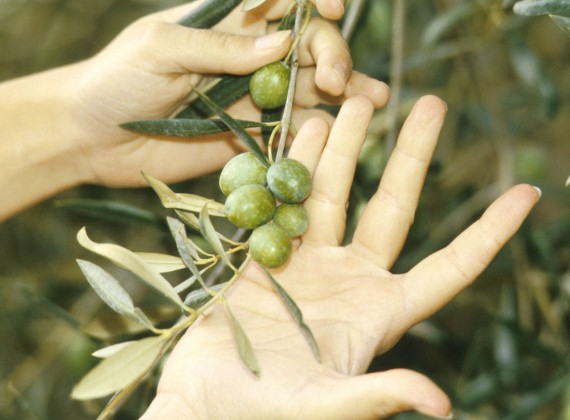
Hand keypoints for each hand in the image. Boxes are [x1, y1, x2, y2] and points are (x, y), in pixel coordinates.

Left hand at [69, 1, 387, 186]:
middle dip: (331, 56)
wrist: (91, 138)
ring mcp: (250, 99)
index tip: (333, 6)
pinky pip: (288, 133)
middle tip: (338, 81)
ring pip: (306, 90)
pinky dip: (315, 133)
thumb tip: (283, 41)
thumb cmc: (116, 81)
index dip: (314, 1)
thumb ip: (221, 46)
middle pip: (305, 48)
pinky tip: (342, 134)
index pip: (282, 1)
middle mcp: (246, 58)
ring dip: (342, 93)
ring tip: (373, 101)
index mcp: (226, 22)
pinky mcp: (247, 138)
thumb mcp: (160, 49)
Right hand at [140, 95, 539, 418]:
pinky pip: (287, 201)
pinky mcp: (271, 255)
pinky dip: (294, 166)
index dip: (489, 232)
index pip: (451, 267)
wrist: (203, 396)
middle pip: (393, 207)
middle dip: (411, 155)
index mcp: (379, 313)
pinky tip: (304, 130)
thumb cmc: (259, 412)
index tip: (526, 193)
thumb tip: (440, 403)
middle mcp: (352, 280)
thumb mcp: (321, 408)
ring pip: (335, 193)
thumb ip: (374, 397)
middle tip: (429, 103)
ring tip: (357, 100)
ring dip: (347, 147)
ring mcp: (312, 264)